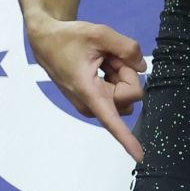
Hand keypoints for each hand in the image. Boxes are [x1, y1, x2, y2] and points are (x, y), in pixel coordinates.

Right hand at [28, 18, 146, 161]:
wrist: (47, 40)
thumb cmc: (68, 37)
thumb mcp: (100, 33)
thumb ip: (128, 48)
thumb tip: (143, 68)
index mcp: (89, 92)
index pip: (112, 121)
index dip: (128, 139)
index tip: (141, 157)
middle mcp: (91, 103)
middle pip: (133, 92)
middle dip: (127, 71)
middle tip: (106, 56)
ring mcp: (95, 102)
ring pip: (128, 90)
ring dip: (121, 71)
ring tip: (100, 60)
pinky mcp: (97, 99)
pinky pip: (121, 88)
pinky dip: (117, 72)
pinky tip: (101, 63)